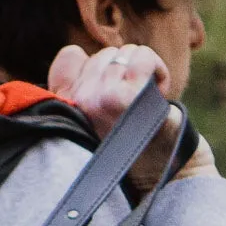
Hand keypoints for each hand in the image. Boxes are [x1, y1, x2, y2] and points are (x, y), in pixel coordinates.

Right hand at [49, 43, 213, 188]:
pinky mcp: (124, 98)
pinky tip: (159, 94)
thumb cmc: (133, 144)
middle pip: (104, 55)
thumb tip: (74, 52)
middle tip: (134, 107)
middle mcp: (74, 104)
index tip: (114, 102)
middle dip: (125, 73)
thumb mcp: (95, 112)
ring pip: (126, 54)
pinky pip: (143, 57)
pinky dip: (158, 70)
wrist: (164, 174)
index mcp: (62, 107)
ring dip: (144, 75)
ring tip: (146, 105)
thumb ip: (73, 82)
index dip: (103, 73)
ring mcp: (97, 101)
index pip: (71, 58)